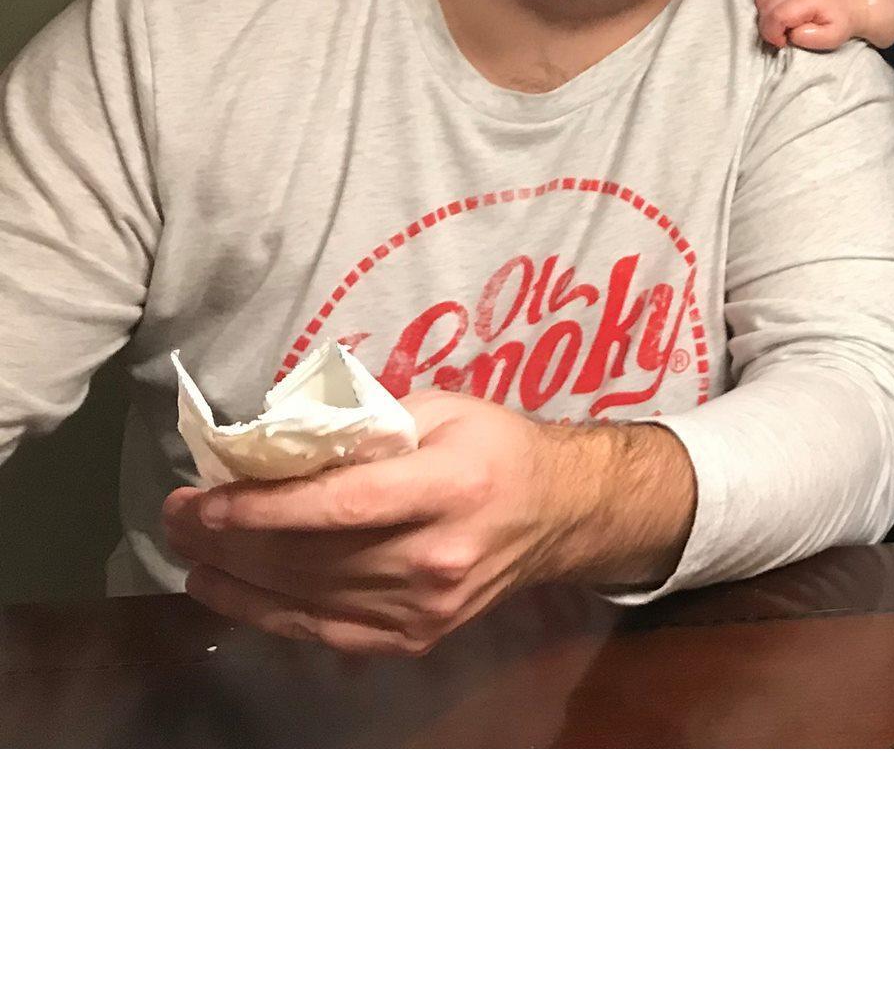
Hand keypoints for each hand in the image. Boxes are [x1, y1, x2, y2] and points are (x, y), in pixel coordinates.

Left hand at [161, 393, 694, 655]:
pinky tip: (221, 587)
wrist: (560, 514)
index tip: (205, 497)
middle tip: (177, 512)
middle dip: (229, 537)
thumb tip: (280, 443)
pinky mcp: (412, 639)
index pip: (342, 507)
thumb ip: (368, 426)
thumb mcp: (444, 409)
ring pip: (304, 598)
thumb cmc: (497, 448)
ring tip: (186, 545)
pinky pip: (319, 631)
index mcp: (452, 488)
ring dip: (232, 573)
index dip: (264, 508)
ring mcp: (424, 610)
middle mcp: (436, 558)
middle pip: (311, 557)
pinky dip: (261, 612)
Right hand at [755, 0, 893, 50]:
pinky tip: (779, 1)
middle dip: (768, 26)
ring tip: (781, 19)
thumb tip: (791, 33)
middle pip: (766, 6)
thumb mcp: (832, 38)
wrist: (849, 3)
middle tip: (782, 34)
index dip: (772, 33)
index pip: (777, 16)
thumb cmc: (840, 22)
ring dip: (765, 10)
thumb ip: (810, 38)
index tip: (782, 42)